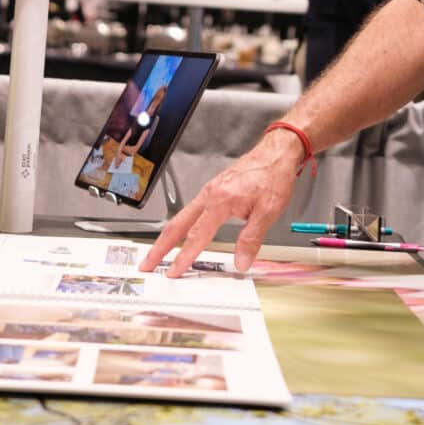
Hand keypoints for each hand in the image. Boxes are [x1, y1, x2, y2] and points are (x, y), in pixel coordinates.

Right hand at [139, 131, 304, 277]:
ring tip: (158, 254)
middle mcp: (209, 195)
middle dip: (159, 247)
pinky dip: (180, 227)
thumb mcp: (268, 211)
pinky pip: (190, 212)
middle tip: (147, 264)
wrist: (276, 153)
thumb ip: (251, 239)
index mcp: (220, 201)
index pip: (197, 236)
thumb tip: (241, 261)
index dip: (184, 257)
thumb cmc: (272, 175)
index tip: (173, 271)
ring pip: (181, 218)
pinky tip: (181, 235)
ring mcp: (209, 192)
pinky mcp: (213, 191)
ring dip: (167, 238)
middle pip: (177, 225)